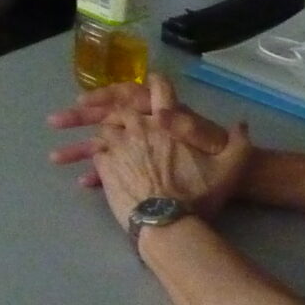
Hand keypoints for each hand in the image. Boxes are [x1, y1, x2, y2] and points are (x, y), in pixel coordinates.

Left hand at [53, 74, 250, 219]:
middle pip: (121, 106)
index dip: (157, 83)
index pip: (161, 89)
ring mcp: (118, 144)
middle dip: (108, 103)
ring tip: (61, 129)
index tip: (150, 81)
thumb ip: (240, 143)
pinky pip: (95, 156)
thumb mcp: (230, 168)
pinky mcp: (105, 165)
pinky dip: (91, 161)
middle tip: (83, 102)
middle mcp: (139, 126)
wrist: (169, 223)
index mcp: (167, 121)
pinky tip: (83, 173)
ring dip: (90, 131)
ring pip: (102, 129)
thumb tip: (243, 123)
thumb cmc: (199, 195)